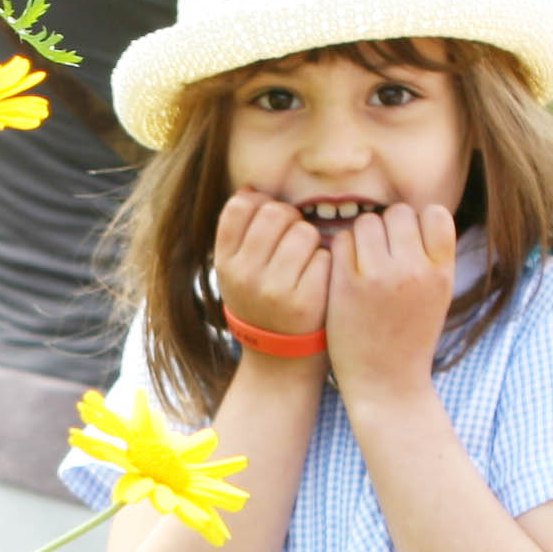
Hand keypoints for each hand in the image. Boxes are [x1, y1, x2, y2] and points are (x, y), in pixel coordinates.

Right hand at [213, 191, 329, 345]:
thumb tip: (253, 191)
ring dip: (313, 242)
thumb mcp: (238, 273)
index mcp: (225, 263)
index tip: (271, 223)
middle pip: (276, 213)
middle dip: (292, 220)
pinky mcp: (306, 301)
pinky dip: (327, 265)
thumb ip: (242, 234)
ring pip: (304, 232)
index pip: (240, 206)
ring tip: (307, 261)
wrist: (280, 360)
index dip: (262, 205)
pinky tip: (319, 280)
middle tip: (296, 240)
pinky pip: (324, 257)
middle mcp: (244, 275)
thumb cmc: (264, 304)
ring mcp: (274, 289)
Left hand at [323, 203, 457, 403]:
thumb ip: (433, 257)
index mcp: (442, 271)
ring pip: (367, 221)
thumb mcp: (439, 295)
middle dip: (387, 227)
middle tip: (380, 254)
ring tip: (363, 262)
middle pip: (398, 213)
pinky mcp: (347, 285)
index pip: (434, 214)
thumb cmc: (411, 337)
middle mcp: (414, 270)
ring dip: (362, 235)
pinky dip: (341, 250)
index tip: (409, 241)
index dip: (418, 221)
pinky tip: (345, 271)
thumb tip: (417, 216)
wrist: (387, 383)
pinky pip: (342, 241)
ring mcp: (380, 276)